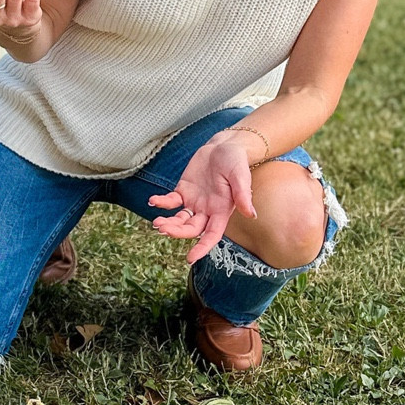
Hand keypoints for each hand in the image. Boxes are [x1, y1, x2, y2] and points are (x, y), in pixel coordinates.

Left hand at [148, 130, 261, 263]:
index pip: (211, 235)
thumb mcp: (241, 175)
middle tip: (163, 228)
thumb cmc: (236, 161)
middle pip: (191, 229)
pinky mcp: (184, 191)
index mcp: (221, 211)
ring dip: (168, 222)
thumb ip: (243, 194)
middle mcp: (207, 211)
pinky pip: (171, 201)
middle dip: (177, 231)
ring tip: (156, 221)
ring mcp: (194, 202)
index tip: (190, 259)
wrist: (225, 145)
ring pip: (179, 219)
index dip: (202, 248)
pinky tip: (153, 201)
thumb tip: (251, 214)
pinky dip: (161, 202)